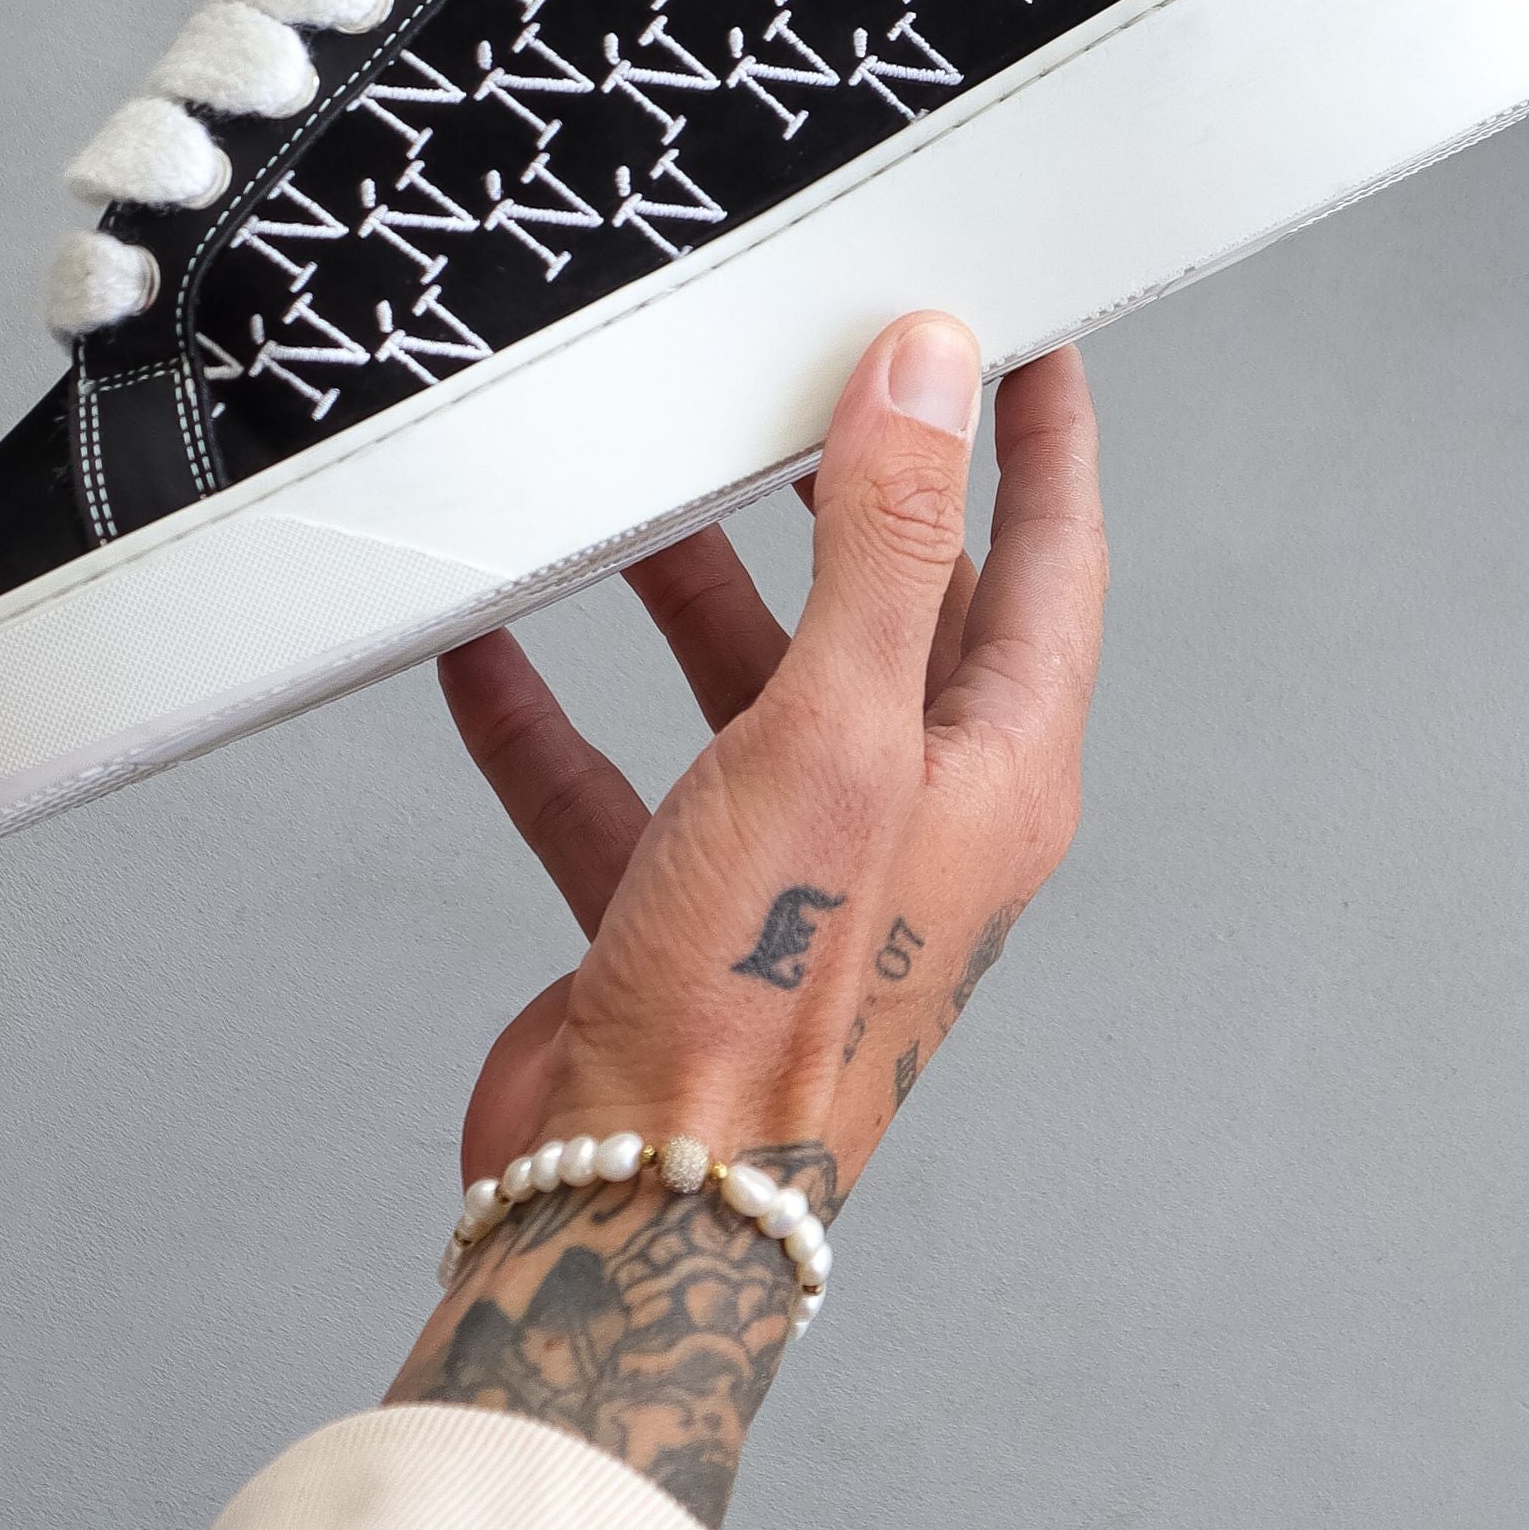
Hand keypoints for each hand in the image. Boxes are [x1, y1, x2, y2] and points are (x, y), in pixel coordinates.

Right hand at [388, 316, 1103, 1529]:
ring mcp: (795, 861)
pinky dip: (545, 711)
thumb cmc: (767, 997)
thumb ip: (883, 541)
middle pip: (892, 603)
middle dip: (838, 484)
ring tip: (620, 481)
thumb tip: (927, 371)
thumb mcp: (838, 728)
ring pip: (747, 679)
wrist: (641, 1201)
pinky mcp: (679, 910)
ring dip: (682, 583)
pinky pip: (611, 777)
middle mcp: (914, 810)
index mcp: (999, 769)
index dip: (1042, 436)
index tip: (1024, 328)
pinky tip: (478, 643)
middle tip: (796, 368)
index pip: (1050, 558)